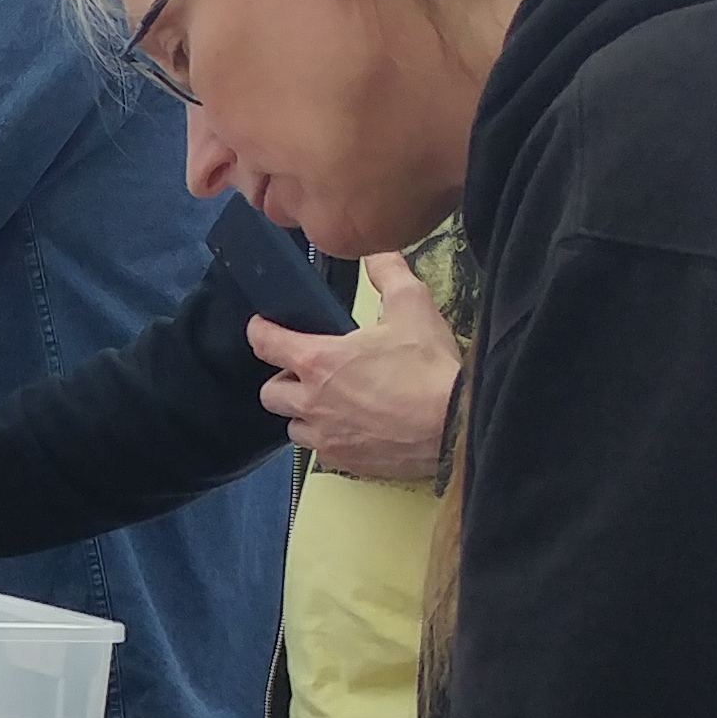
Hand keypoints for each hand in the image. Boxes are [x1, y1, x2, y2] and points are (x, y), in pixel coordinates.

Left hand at [249, 252, 458, 485]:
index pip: (265, 343)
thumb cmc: (430, 370)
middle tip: (308, 371)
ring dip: (304, 414)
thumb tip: (378, 253)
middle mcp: (313, 403)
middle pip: (271, 393)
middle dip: (284, 379)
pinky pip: (322, 453)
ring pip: (294, 427)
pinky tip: (354, 427)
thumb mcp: (412, 307)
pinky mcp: (347, 464)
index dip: (260, 331)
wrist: (456, 425)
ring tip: (331, 402)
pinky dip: (330, 439)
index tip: (264, 327)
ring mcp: (327, 438)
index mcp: (319, 361)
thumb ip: (389, 275)